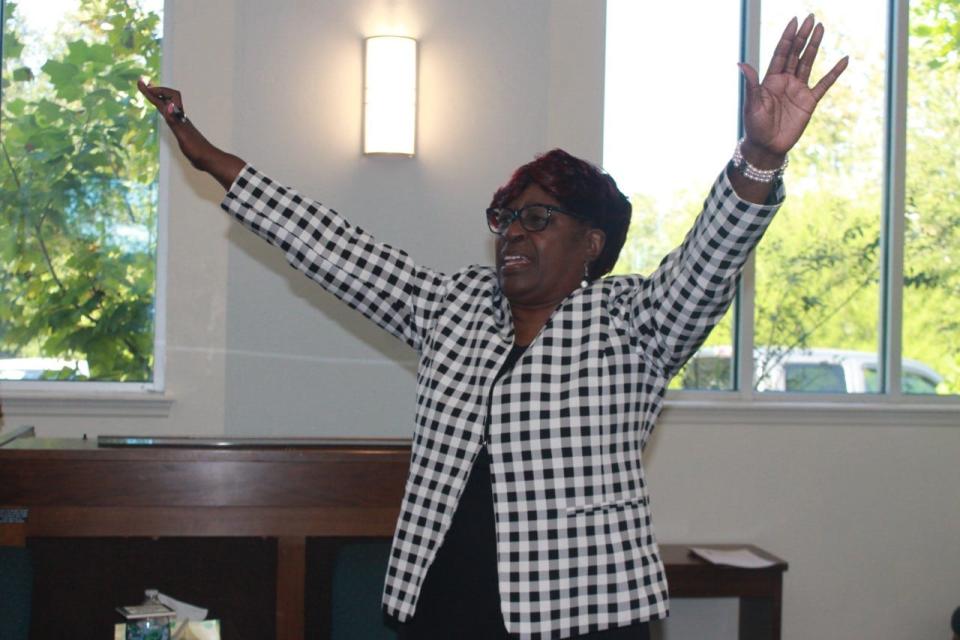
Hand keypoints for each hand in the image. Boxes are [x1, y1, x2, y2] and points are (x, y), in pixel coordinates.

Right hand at [138, 78, 208, 168]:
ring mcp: (181, 123)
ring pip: (169, 106)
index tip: (141, 83)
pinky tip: (165, 112)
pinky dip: (165, 110)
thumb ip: (174, 120)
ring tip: (152, 93)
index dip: (153, 90)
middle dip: (156, 90)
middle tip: (144, 85)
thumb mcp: (182, 134)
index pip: (165, 99)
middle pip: (168, 98)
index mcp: (178, 116)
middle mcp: (180, 117)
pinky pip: (171, 116)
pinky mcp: (182, 131)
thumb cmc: (196, 149)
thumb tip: (169, 105)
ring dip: (160, 98)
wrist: (208, 159)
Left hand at [738, 14, 847, 165]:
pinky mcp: (809, 101)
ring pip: (808, 63)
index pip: (780, 53)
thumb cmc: (755, 126)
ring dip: (814, 46)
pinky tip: (844, 59)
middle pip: (796, 53)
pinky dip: (834, 73)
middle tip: (811, 18)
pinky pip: (824, 84)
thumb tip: (741, 63)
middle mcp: (785, 81)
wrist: (767, 147)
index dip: (787, 37)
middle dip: (803, 36)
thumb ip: (751, 83)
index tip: (795, 20)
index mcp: (770, 79)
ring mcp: (798, 90)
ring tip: (821, 28)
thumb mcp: (752, 104)